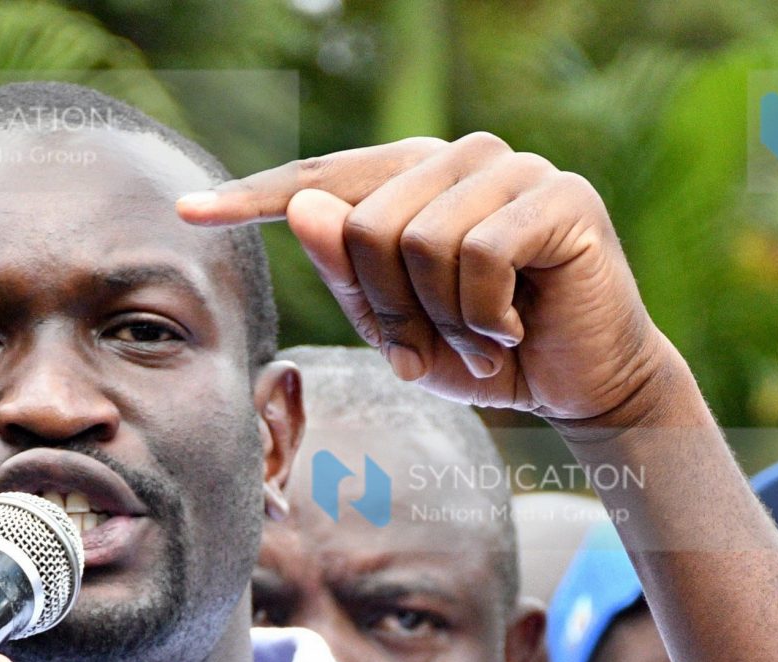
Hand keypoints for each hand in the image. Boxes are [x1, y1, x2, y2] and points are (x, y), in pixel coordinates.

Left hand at [179, 135, 680, 429]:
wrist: (587, 389)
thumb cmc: (488, 356)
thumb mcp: (401, 331)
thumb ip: (350, 277)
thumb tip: (308, 212)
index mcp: (414, 177)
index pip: (323, 179)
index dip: (256, 198)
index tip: (190, 214)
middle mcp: (461, 156)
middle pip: (365, 223)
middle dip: (387, 310)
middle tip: (433, 353)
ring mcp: (514, 169)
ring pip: (420, 240)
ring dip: (443, 321)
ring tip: (479, 347)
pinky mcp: (560, 197)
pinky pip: (481, 253)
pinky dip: (485, 313)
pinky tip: (513, 333)